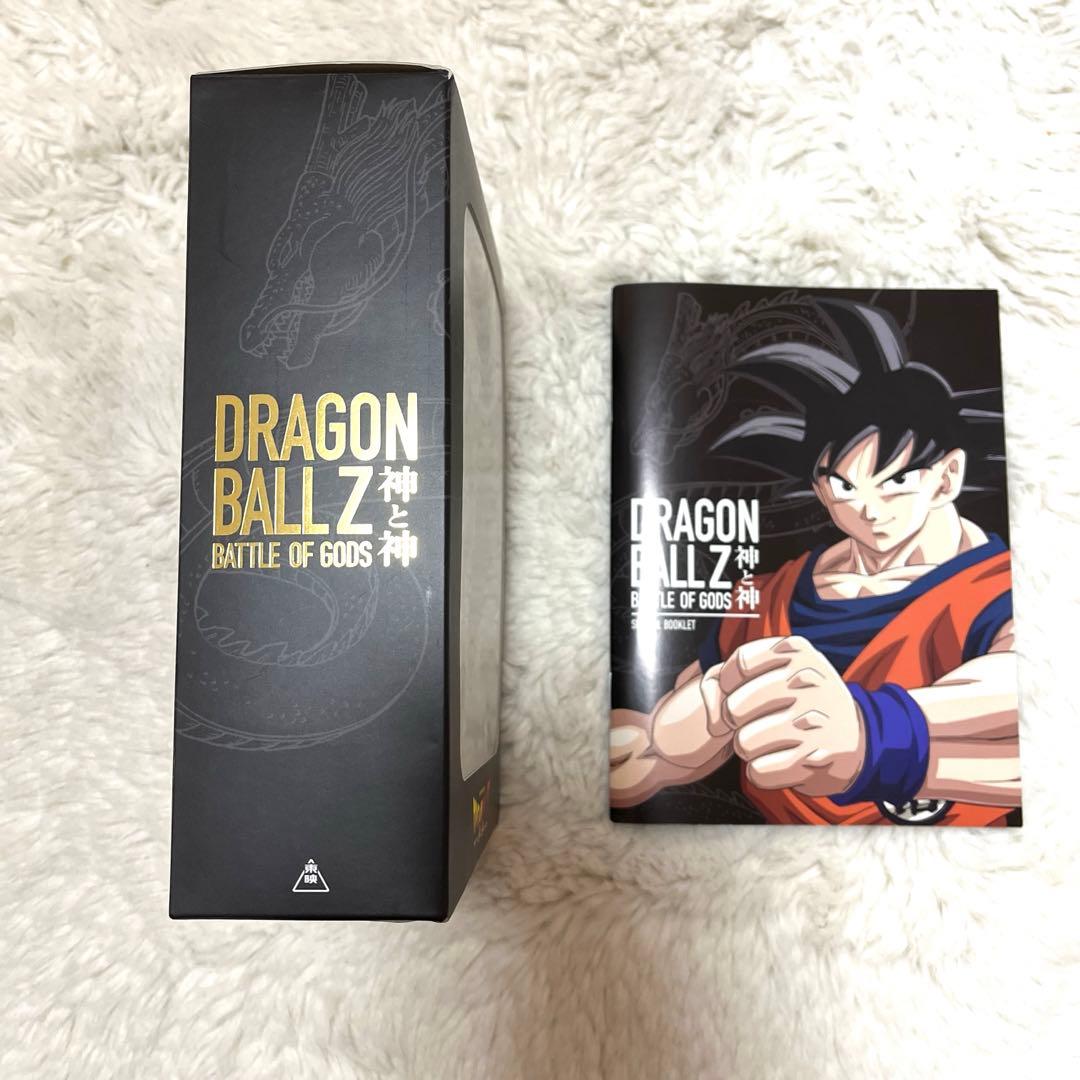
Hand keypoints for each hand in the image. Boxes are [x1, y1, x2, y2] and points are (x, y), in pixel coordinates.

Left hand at [720, 636, 865, 796]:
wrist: (854, 739)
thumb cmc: (799, 701)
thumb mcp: (774, 670)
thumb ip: (728, 676)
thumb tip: (711, 710)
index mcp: (797, 652)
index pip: (739, 664)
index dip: (728, 684)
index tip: (738, 690)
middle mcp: (808, 681)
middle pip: (735, 707)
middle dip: (736, 721)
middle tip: (758, 721)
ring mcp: (814, 721)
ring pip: (743, 743)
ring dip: (750, 748)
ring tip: (773, 741)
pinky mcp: (816, 759)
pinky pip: (758, 771)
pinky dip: (764, 771)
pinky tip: (782, 760)